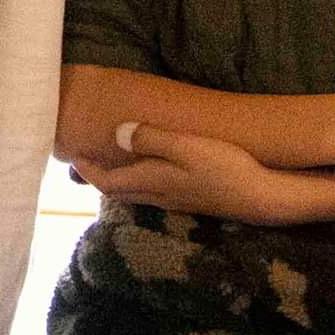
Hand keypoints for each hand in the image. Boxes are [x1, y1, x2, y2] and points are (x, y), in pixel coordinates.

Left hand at [78, 122, 288, 223]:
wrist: (262, 198)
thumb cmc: (225, 168)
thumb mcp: (187, 147)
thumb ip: (151, 139)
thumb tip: (116, 134)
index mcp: (153, 182)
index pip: (108, 182)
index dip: (87, 171)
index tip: (72, 156)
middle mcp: (160, 196)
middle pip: (119, 191)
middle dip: (98, 178)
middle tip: (85, 160)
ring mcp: (176, 201)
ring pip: (136, 195)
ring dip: (118, 181)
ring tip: (112, 163)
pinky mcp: (192, 201)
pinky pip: (154, 194)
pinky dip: (140, 182)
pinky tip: (150, 171)